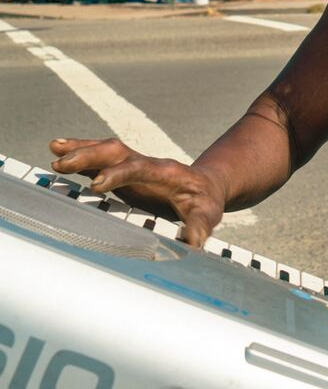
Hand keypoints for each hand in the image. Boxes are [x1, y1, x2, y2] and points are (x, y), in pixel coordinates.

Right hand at [49, 137, 225, 247]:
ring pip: (106, 150)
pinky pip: (101, 159)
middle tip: (62, 165)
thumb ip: (199, 227)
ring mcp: (135, 165)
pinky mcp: (125, 171)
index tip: (97, 184)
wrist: (207, 185)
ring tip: (53, 148)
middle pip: (117, 152)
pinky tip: (59, 153)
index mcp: (167, 173)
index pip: (140, 168)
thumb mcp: (208, 215)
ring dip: (81, 149)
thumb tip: (192, 245)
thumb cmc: (205, 201)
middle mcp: (148, 164)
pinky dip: (81, 154)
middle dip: (90, 155)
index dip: (119, 174)